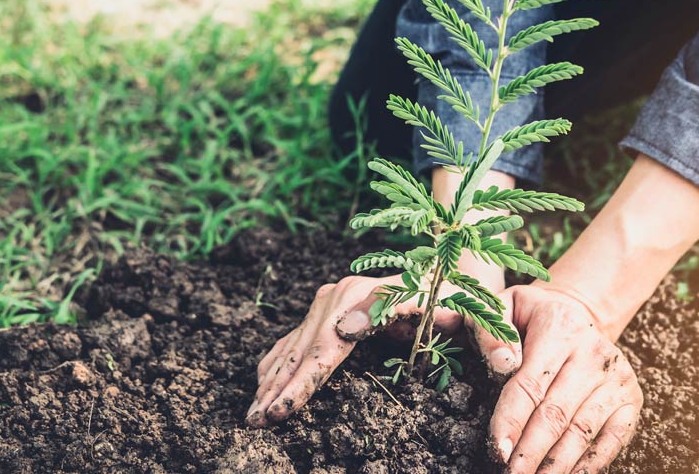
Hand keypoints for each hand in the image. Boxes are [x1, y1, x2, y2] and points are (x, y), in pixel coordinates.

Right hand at [246, 274, 469, 426]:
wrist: (446, 275)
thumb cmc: (445, 297)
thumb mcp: (429, 302)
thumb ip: (389, 309)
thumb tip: (343, 330)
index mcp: (354, 299)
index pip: (320, 353)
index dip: (299, 385)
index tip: (280, 412)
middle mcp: (333, 299)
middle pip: (299, 353)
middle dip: (275, 390)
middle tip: (253, 422)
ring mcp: (326, 304)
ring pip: (291, 348)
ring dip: (270, 381)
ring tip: (252, 412)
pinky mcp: (327, 310)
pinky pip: (294, 339)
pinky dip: (276, 362)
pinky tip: (263, 381)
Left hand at [475, 284, 642, 473]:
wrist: (576, 313)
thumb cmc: (528, 317)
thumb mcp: (502, 307)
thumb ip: (490, 331)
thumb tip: (501, 363)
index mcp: (558, 330)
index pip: (530, 384)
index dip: (512, 421)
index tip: (498, 449)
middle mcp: (593, 354)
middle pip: (556, 414)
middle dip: (531, 452)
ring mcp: (617, 377)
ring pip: (583, 431)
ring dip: (557, 464)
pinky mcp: (631, 397)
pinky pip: (613, 438)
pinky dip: (592, 463)